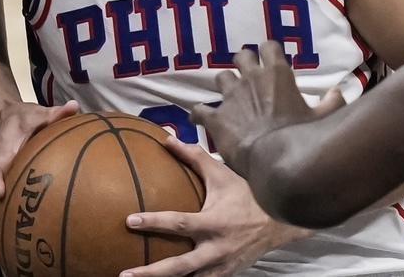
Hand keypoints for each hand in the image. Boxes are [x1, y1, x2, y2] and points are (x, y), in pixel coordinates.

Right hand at [0, 99, 79, 262]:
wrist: (3, 119)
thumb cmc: (21, 119)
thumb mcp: (36, 112)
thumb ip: (53, 114)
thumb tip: (72, 107)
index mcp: (3, 154)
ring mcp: (0, 186)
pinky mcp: (6, 192)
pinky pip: (2, 214)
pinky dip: (5, 231)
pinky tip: (17, 250)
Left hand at [118, 137, 310, 276]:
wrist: (279, 223)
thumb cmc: (247, 195)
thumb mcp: (222, 175)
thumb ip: (195, 158)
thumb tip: (168, 139)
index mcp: (214, 222)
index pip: (180, 223)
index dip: (155, 222)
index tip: (130, 220)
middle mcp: (216, 248)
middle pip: (179, 266)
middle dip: (152, 273)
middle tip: (125, 274)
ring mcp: (220, 267)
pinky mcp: (225, 276)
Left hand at [190, 42, 344, 174]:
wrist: (275, 161)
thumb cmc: (301, 137)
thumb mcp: (324, 119)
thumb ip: (332, 103)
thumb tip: (339, 92)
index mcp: (277, 74)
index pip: (269, 47)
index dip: (268, 51)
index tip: (269, 59)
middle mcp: (251, 78)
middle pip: (241, 56)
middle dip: (243, 63)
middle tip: (248, 77)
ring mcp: (231, 97)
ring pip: (221, 77)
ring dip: (225, 85)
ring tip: (229, 97)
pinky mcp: (216, 118)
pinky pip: (199, 110)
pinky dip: (199, 114)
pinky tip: (200, 120)